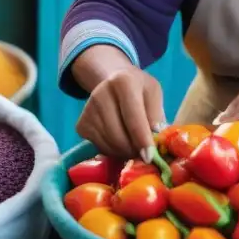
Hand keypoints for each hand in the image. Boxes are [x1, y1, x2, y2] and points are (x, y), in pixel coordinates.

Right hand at [74, 45, 166, 160]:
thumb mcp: (153, 94)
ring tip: (135, 146)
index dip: (142, 140)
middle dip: (134, 150)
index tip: (150, 157)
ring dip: (125, 152)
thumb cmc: (139, 90)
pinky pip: (100, 148)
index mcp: (123, 82)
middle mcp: (101, 94)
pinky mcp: (81, 125)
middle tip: (146, 154)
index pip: (133, 117)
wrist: (113, 81)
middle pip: (118, 136)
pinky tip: (121, 141)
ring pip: (109, 145)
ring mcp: (88, 110)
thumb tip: (156, 141)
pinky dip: (114, 151)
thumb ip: (156, 116)